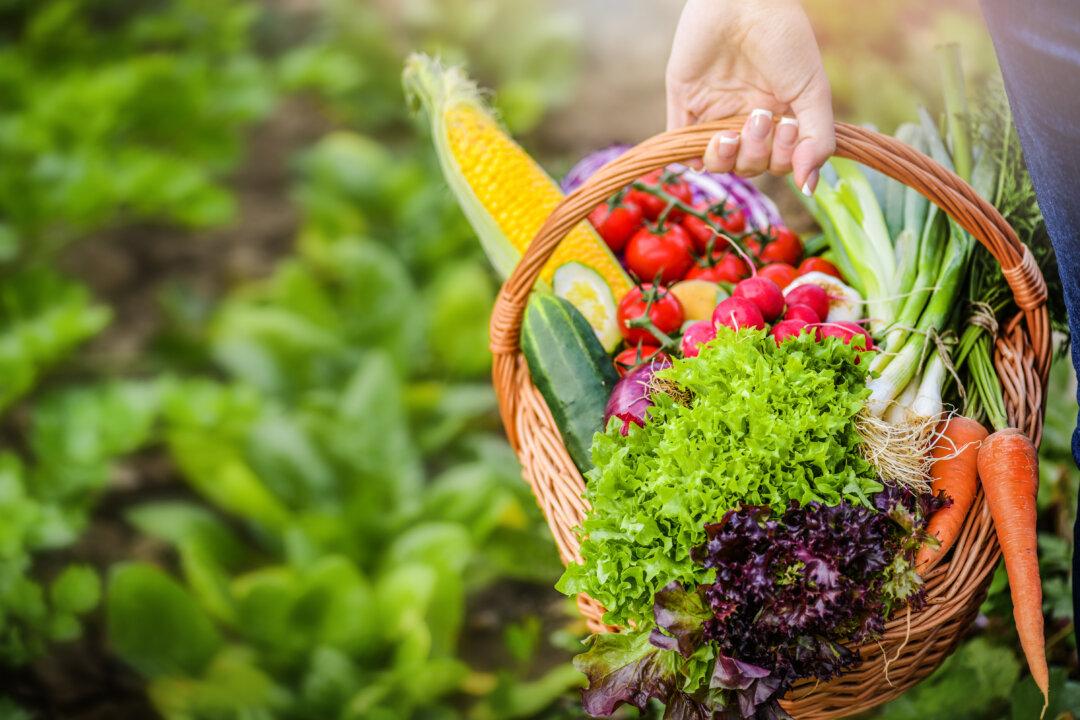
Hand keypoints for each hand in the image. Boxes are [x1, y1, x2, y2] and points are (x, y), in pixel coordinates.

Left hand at [666, 0, 833, 193]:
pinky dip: (690, 156)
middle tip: (760, 118)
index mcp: (779, 118)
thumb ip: (817, 139)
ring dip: (726, 158)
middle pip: (749, 166)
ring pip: (718, 163)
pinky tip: (706, 145)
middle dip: (756, 152)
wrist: (744, 1)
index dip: (782, 158)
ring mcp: (715, 114)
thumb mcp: (812, 91)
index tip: (789, 126)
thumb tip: (809, 186)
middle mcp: (747, 121)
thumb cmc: (785, 39)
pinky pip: (682, 145)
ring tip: (729, 134)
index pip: (778, 163)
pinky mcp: (685, 105)